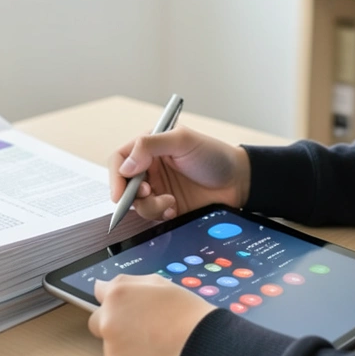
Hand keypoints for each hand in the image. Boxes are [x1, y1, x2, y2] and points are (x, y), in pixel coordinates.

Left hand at [87, 274, 217, 355]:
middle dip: (112, 322)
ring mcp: (110, 344)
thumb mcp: (159, 283)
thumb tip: (107, 285)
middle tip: (139, 327)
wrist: (200, 345)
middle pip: (97, 320)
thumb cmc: (185, 312)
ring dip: (122, 342)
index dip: (115, 299)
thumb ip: (130, 283)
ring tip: (151, 343)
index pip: (99, 292)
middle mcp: (107, 318)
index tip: (125, 306)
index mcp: (117, 293)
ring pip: (109, 342)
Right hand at [108, 126, 250, 220]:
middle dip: (132, 194)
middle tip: (150, 193)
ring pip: (137, 203)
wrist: (238, 182)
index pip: (120, 159)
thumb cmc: (214, 155)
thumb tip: (125, 166)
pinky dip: (160, 214)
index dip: (116, 176)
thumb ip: (150, 145)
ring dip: (150, 206)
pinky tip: (175, 208)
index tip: (120, 192)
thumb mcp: (183, 141)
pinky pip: (151, 215)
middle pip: (124, 184)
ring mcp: (158, 188)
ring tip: (170, 202)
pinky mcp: (167, 206)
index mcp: (150, 147)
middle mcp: (150, 167)